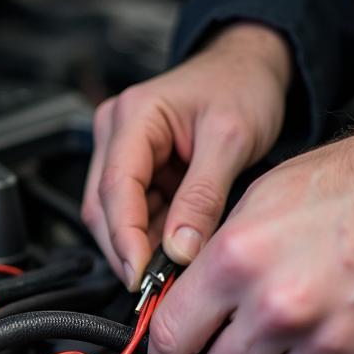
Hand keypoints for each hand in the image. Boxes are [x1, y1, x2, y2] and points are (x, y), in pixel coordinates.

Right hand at [82, 23, 291, 288]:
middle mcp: (116, 131)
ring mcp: (121, 150)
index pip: (115, 187)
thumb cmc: (241, 86)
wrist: (250, 67)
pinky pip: (134, 211)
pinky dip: (150, 236)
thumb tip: (179, 249)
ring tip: (170, 271)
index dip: (124, 237)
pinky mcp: (136, 167)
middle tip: (156, 286)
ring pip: (112, 214)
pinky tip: (172, 251)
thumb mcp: (231, 140)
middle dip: (127, 249)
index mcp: (134, 115)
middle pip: (103, 206)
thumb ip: (203, 197)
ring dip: (138, 245)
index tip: (141, 275)